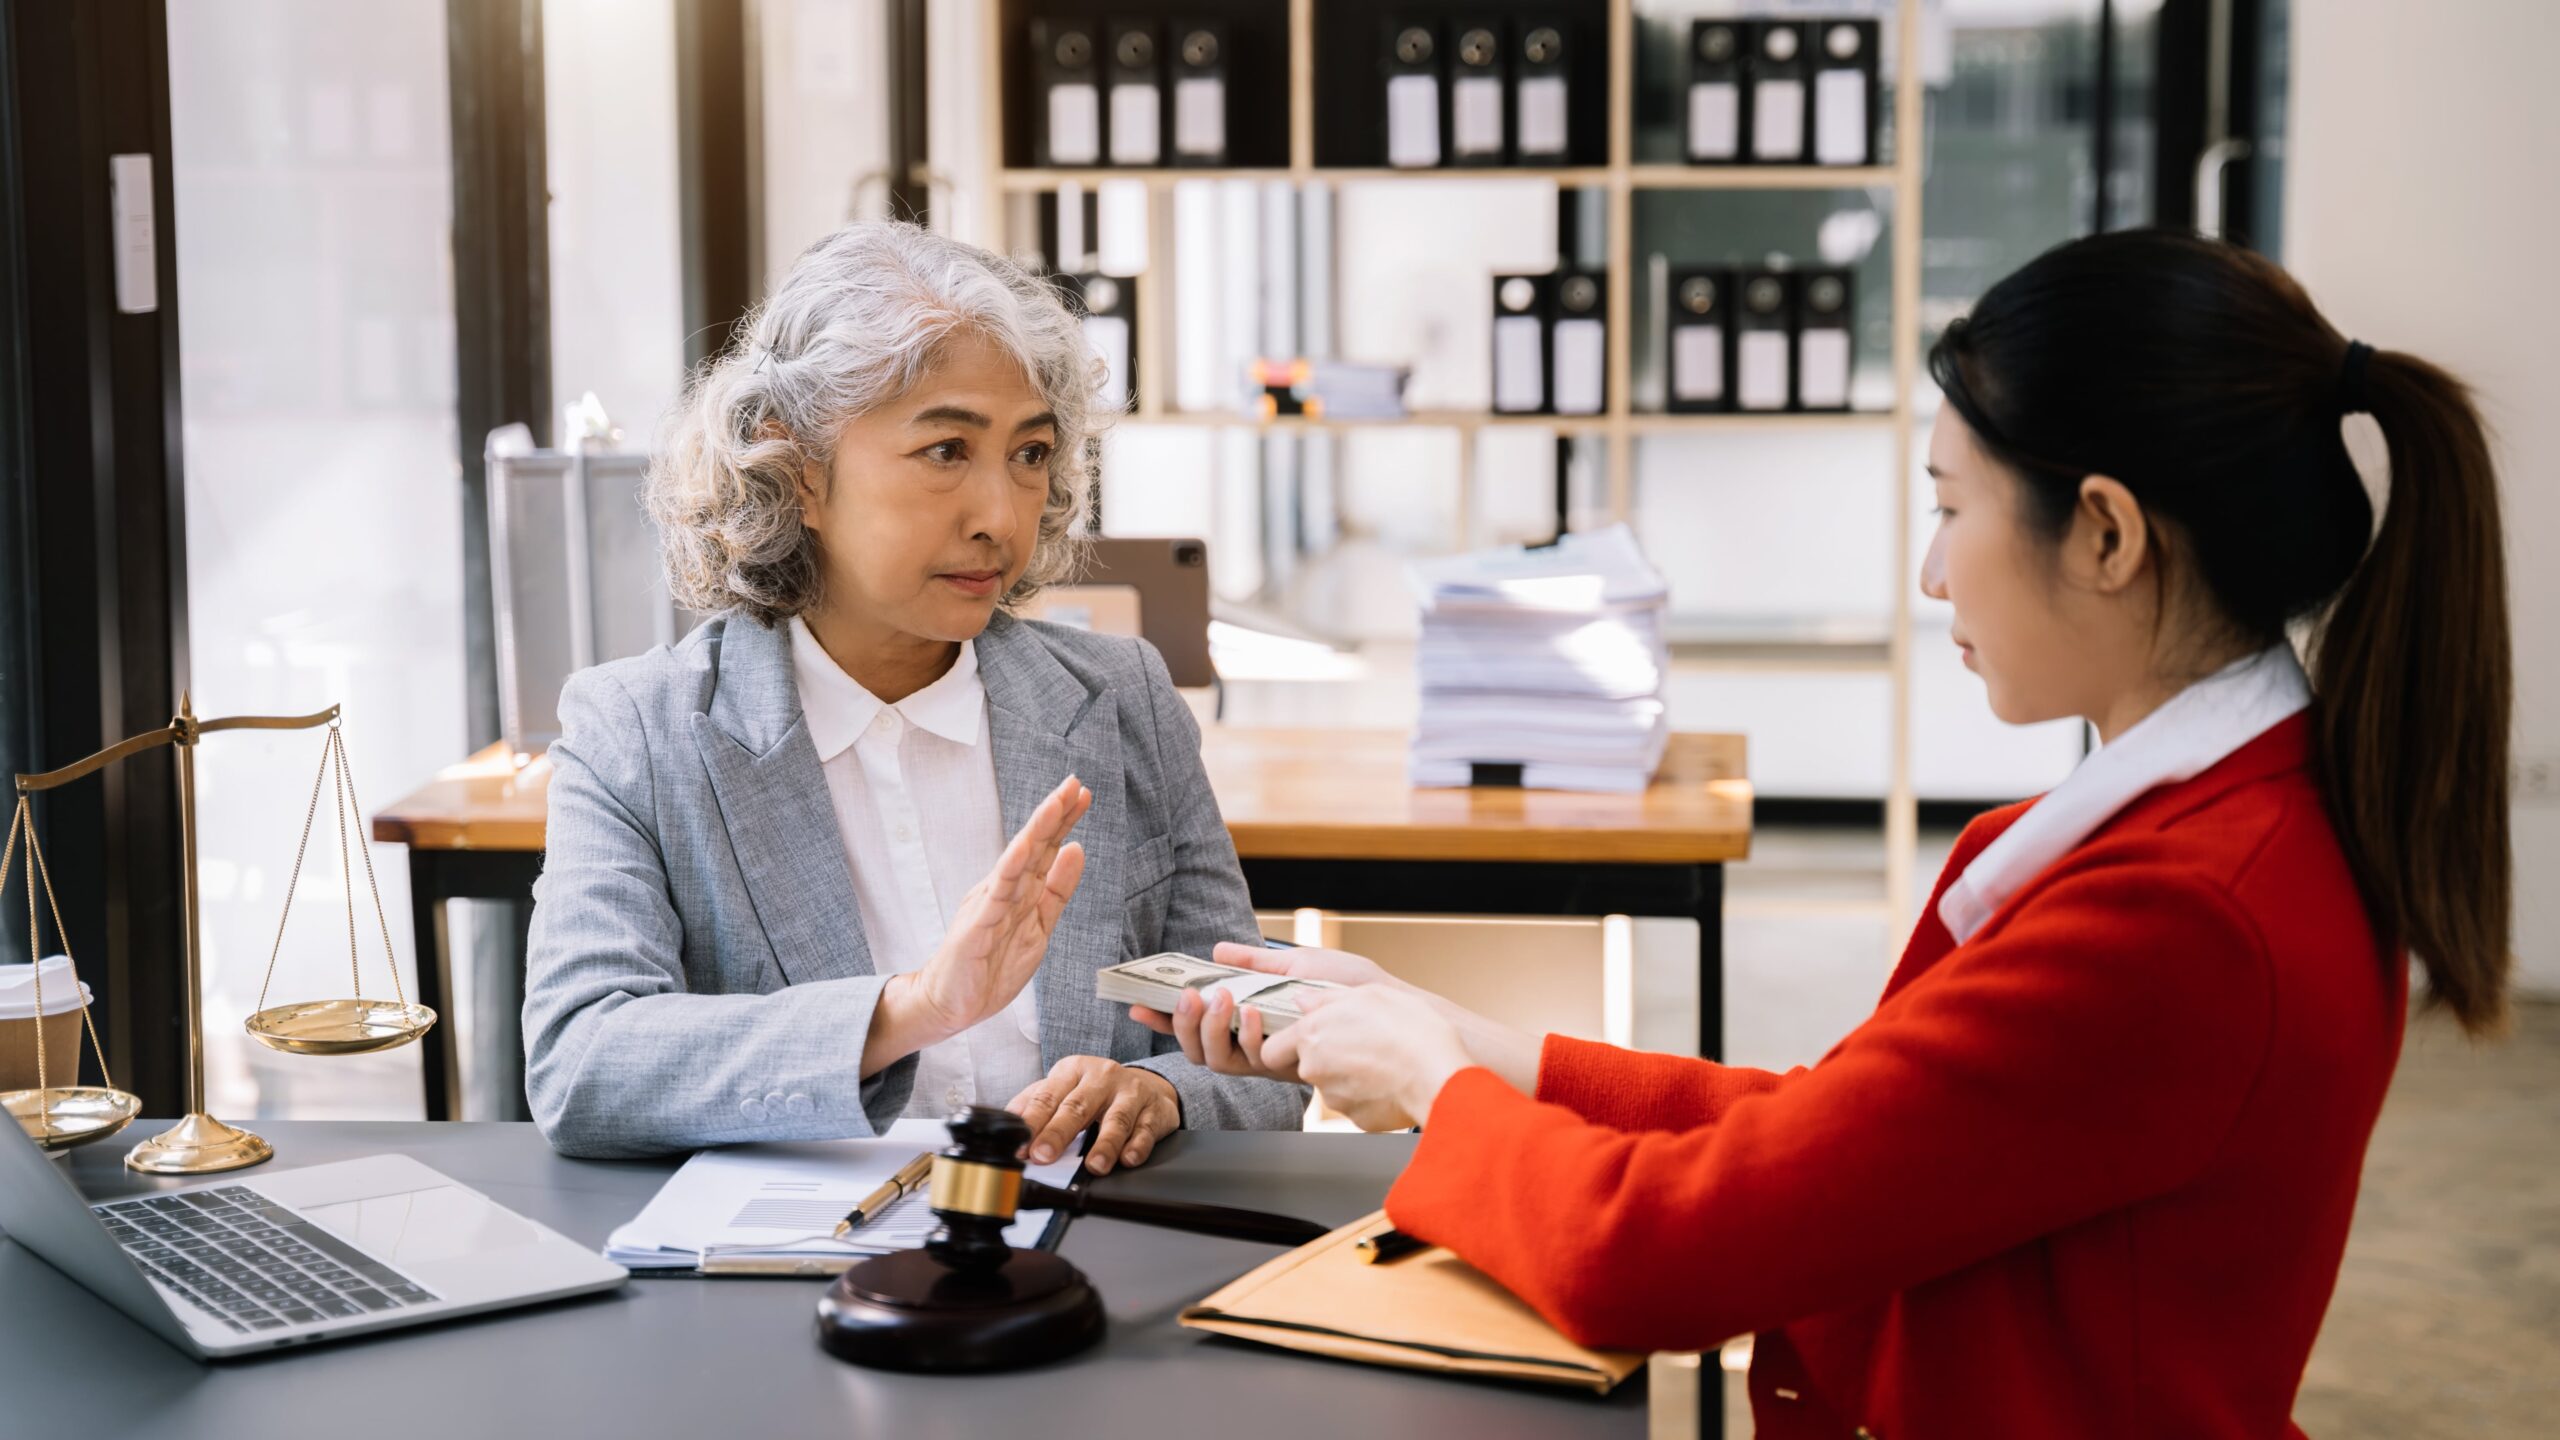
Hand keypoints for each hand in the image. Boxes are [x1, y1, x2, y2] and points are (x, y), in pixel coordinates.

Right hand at [910, 775, 1090, 1035]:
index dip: (1064, 822)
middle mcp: (1003, 890)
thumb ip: (1056, 891)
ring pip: (1016, 862)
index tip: (1082, 794)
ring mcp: (988, 906)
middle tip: (1073, 784)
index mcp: (1019, 891)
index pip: (1046, 851)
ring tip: (1054, 804)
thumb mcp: (1038, 926)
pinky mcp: (976, 927)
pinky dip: (1010, 870)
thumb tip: (1077, 850)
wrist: (951, 1003)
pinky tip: (1023, 848)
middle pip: (1033, 847)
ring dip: (1036, 832)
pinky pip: (996, 895)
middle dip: (1053, 815)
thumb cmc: (991, 965)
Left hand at [1005, 1055, 1180, 1175]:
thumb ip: (1034, 1103)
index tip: (1020, 1146)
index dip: (1033, 1122)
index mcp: (1073, 1070)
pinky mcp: (1154, 1110)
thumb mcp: (1064, 1089)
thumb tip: (1006, 1122)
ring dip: (1105, 1143)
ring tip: (1095, 1165)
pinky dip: (1138, 1145)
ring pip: (1117, 1118)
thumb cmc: (1096, 1092)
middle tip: (1044, 1155)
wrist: (1147, 1086)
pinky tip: (1129, 1159)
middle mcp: (1102, 1077)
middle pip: (1078, 1106)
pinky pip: (1146, 1129)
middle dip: (1059, 1132)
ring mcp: (1131, 1093)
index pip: (1048, 1096)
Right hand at [1128, 941, 1405, 1040]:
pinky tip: (1248, 1011)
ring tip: (1213, 996)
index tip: (1135, 1004)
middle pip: (1198, 1049)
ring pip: (1217, 1059)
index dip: (1164, 1019)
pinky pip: (1254, 1060)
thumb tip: (1217, 952)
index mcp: (1249, 1021)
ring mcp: (1272, 1057)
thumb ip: (1255, 961)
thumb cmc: (1350, 988)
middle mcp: (1255, 1045)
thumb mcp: (1296, 963)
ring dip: (1208, 1027)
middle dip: (1180, 1023)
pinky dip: (1246, 1035)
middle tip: (1182, 995)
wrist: (1392, 1007)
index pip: (1197, 1025)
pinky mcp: (1292, 1065)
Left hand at [1263, 987, 1474, 1131]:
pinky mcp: (1356, 1118)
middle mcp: (1316, 1068)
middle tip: (1358, 1044)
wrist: (1438, 1073)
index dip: (1283, 1045)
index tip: (1302, 1040)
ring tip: (1382, 1060)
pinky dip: (1368, 1095)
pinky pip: (1356, 1104)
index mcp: (1312, 1034)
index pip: (1270, 1051)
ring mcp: (1335, 1097)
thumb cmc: (1408, 1029)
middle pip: (1306, 1066)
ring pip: (1333, 1085)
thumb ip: (1326, 998)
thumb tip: (1303, 1001)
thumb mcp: (1368, 993)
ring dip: (1349, 1075)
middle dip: (1325, 1058)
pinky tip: (1391, 1080)